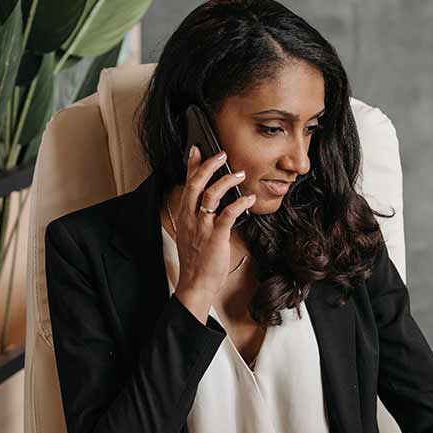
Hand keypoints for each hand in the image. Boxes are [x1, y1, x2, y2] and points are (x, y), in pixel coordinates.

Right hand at [171, 145, 256, 317]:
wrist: (195, 283)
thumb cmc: (196, 260)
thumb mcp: (191, 233)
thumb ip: (197, 216)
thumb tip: (210, 202)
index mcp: (184, 215)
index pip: (186, 184)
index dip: (191, 165)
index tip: (197, 149)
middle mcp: (190, 218)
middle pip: (196, 183)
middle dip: (209, 165)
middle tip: (222, 154)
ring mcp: (202, 227)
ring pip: (211, 195)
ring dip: (226, 181)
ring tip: (240, 174)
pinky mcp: (216, 237)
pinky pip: (228, 214)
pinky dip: (240, 203)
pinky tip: (249, 198)